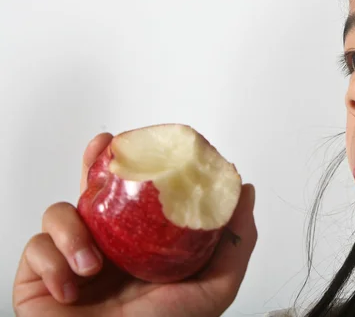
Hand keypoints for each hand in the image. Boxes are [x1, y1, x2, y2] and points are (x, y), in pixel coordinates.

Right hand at [13, 132, 257, 316]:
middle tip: (102, 148)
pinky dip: (53, 262)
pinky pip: (34, 248)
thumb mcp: (213, 287)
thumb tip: (244, 190)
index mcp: (140, 244)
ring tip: (93, 264)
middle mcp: (106, 246)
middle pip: (95, 190)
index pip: (135, 195)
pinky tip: (72, 287)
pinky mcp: (38, 277)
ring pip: (59, 213)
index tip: (145, 142)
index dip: (137, 165)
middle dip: (94, 163)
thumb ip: (235, 241)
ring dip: (73, 230)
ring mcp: (71, 260)